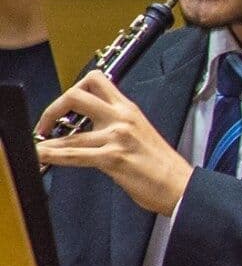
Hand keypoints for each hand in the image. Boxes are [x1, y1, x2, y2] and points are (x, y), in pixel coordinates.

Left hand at [36, 72, 192, 214]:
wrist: (181, 185)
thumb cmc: (161, 166)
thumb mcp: (139, 134)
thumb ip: (115, 126)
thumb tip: (88, 131)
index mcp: (128, 109)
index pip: (96, 80)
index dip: (73, 89)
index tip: (64, 108)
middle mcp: (122, 117)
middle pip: (77, 95)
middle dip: (52, 109)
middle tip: (45, 126)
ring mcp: (117, 137)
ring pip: (70, 133)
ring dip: (46, 141)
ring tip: (36, 148)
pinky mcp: (114, 157)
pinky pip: (74, 155)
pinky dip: (52, 156)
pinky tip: (41, 158)